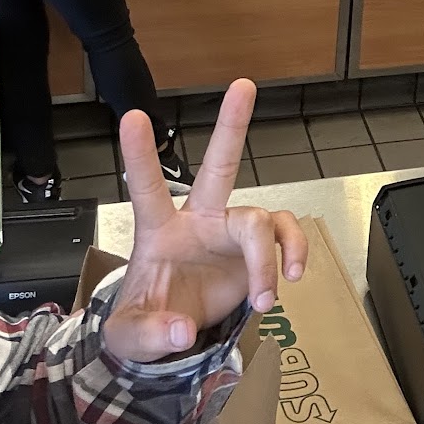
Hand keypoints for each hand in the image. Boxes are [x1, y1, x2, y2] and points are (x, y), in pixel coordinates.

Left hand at [102, 79, 308, 363]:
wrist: (173, 337)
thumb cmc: (146, 322)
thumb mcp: (130, 337)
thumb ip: (150, 334)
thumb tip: (182, 329)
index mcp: (158, 232)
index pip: (146, 189)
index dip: (140, 155)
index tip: (131, 116)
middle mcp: (198, 221)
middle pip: (219, 168)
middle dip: (231, 127)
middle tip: (244, 86)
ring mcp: (230, 232)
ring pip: (260, 221)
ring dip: (267, 258)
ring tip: (266, 295)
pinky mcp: (255, 249)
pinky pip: (285, 236)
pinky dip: (293, 254)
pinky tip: (290, 279)